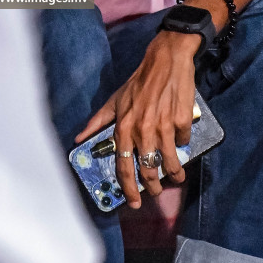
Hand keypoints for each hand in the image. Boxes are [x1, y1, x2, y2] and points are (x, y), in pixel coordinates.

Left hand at [75, 31, 198, 208]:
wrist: (166, 60)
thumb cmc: (138, 81)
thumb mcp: (114, 100)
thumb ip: (97, 121)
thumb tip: (79, 138)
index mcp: (124, 127)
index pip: (124, 166)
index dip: (129, 189)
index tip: (133, 202)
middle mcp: (143, 130)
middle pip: (149, 170)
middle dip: (154, 186)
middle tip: (156, 191)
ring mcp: (164, 127)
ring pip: (170, 161)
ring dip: (175, 173)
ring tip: (177, 177)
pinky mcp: (182, 121)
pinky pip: (183, 141)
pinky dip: (183, 144)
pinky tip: (181, 143)